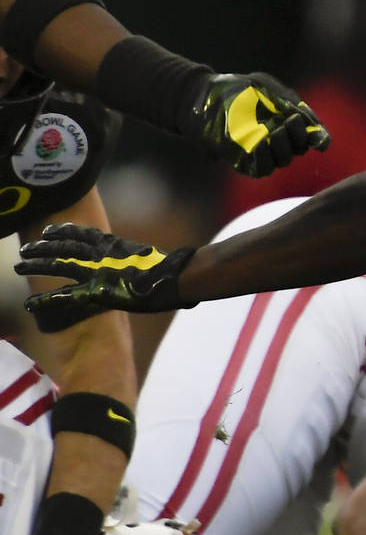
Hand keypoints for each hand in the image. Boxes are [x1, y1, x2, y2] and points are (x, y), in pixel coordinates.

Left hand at [16, 226, 194, 331]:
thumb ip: (136, 257)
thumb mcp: (150, 257)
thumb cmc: (172, 269)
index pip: (83, 234)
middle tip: (26, 249)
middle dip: (44, 246)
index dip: (64, 231)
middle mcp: (102, 255)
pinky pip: (66, 295)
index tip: (49, 230)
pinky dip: (46, 300)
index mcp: (115, 245)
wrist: (177, 278)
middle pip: (66, 246)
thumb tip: (138, 259)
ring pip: (60, 264)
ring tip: (20, 267)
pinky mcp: (98, 291)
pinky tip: (29, 304)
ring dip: (38, 265)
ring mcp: (98, 271)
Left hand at [191, 72, 329, 176]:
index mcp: (290, 122)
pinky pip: (262, 168)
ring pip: (283, 160)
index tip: (320, 140)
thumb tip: (313, 128)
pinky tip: (260, 145)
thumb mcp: (268, 87)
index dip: (320, 139)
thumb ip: (291, 103)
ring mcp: (262, 151)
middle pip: (300, 148)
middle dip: (298, 138)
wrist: (206, 96)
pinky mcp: (244, 161)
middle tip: (288, 122)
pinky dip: (265, 159)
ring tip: (272, 133)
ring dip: (282, 148)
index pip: (313, 137)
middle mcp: (279, 139)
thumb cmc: (239, 88)